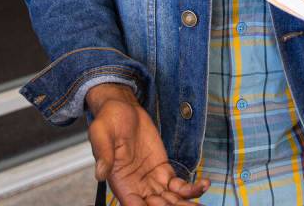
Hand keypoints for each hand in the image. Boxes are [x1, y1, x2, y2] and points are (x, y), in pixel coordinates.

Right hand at [86, 83, 209, 204]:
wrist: (123, 108)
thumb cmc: (108, 120)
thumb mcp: (101, 133)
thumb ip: (103, 153)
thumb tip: (100, 173)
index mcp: (120, 182)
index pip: (133, 205)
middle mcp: (137, 187)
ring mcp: (152, 180)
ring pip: (170, 200)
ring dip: (184, 203)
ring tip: (199, 205)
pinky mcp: (164, 170)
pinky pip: (179, 185)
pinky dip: (191, 188)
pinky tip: (204, 185)